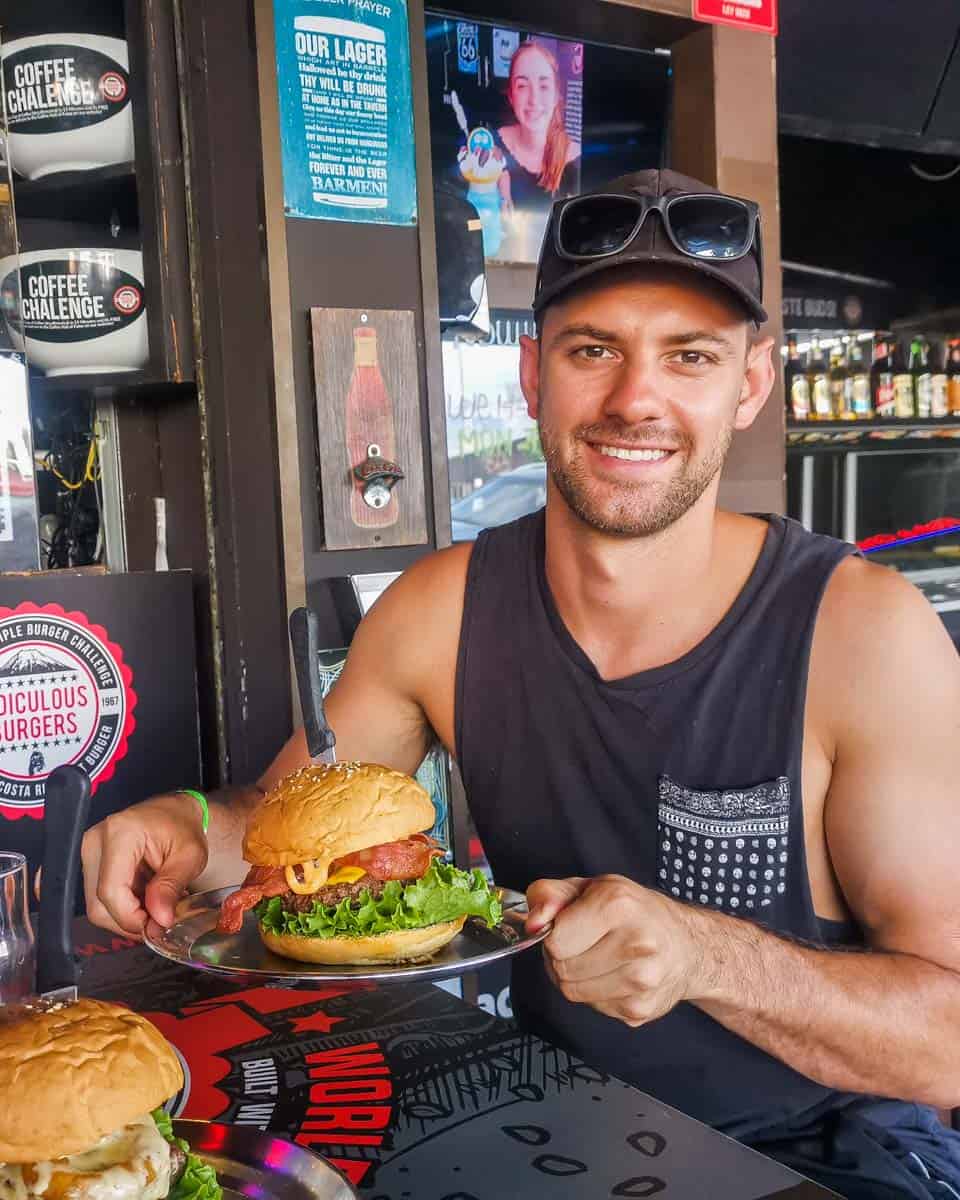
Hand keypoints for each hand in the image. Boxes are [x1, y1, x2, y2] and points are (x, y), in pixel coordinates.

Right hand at [81, 794, 208, 937]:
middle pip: (99, 904)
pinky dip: (123, 907)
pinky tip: (144, 899)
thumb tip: (159, 920)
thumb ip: (171, 887)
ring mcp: (89, 852)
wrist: (176, 812)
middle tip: (160, 920)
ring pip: (96, 906)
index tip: (157, 925)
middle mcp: (95, 842)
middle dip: (130, 921)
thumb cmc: (184, 828)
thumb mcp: (190, 857)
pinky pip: (99, 899)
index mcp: (119, 833)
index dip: (132, 917)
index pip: (111, 891)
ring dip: (127, 916)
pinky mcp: (90, 863)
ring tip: (155, 907)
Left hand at [525, 874, 707, 1027]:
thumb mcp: (590, 887)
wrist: (686, 945)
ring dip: (576, 977)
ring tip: (598, 958)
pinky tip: (613, 975)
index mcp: (619, 904)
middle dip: (563, 957)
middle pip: (562, 969)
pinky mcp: (640, 1009)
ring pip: (573, 991)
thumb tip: (532, 922)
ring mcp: (641, 980)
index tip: (569, 926)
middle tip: (584, 942)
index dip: (554, 934)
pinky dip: (595, 993)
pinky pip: (592, 1007)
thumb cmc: (635, 912)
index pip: (556, 940)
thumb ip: (550, 895)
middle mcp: (636, 943)